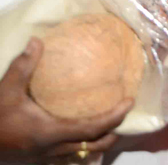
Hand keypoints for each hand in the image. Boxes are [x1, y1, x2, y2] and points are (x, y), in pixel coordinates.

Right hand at [0, 39, 130, 162]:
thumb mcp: (5, 92)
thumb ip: (22, 67)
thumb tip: (37, 41)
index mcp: (51, 133)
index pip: (92, 128)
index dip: (114, 116)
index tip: (129, 101)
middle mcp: (54, 149)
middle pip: (94, 145)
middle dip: (113, 131)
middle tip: (123, 111)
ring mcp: (47, 158)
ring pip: (83, 154)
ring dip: (99, 141)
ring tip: (109, 123)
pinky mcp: (39, 160)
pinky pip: (70, 156)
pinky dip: (82, 146)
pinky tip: (82, 135)